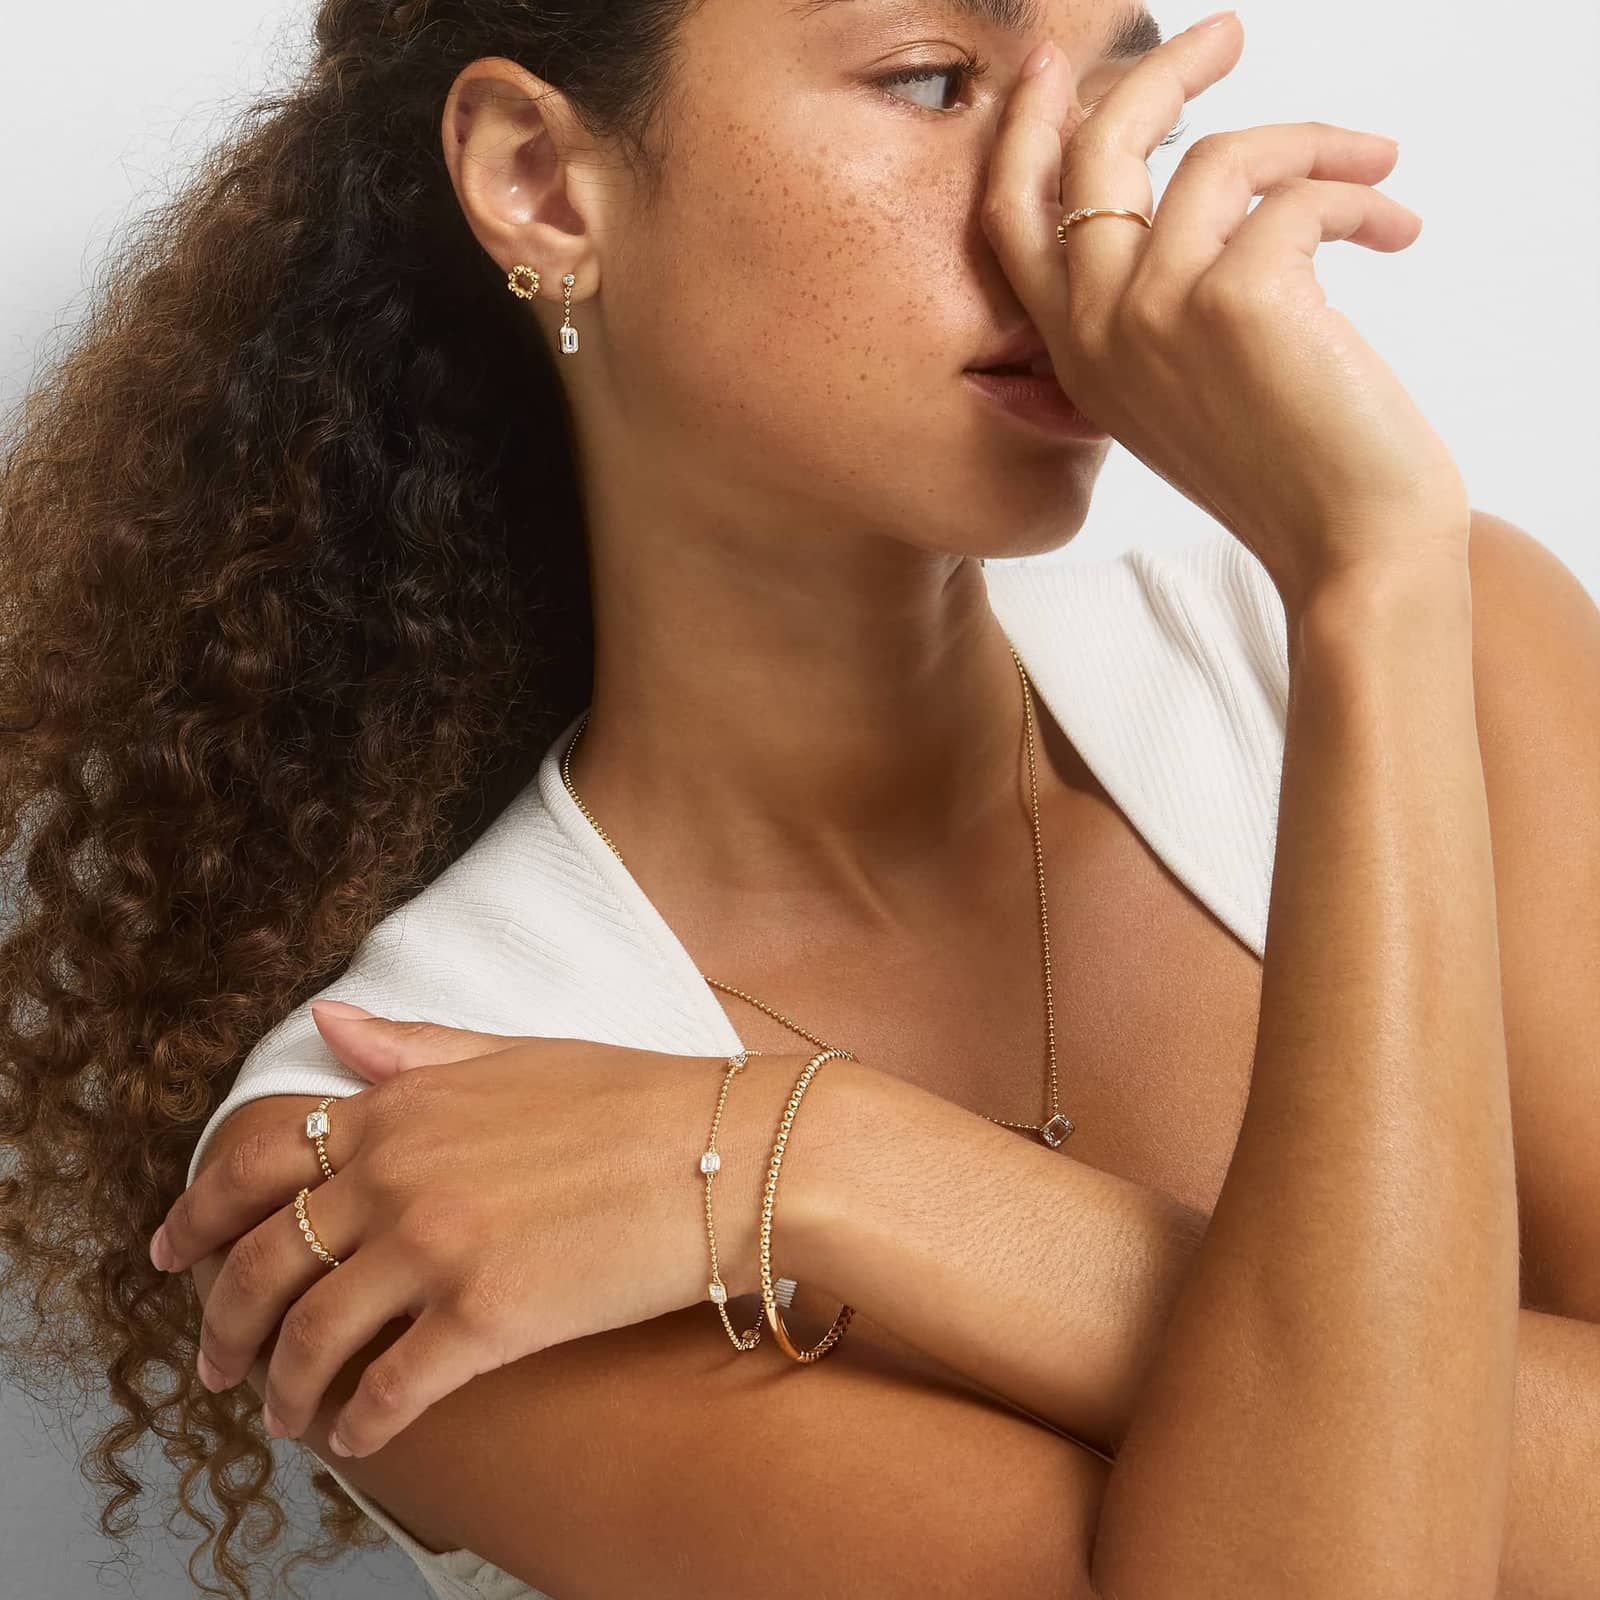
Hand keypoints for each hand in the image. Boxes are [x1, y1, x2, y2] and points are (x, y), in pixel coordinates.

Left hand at [152, 1006, 803, 1457]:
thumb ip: (414, 1047)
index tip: (172, 1255)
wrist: (732, 1150)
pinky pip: (389, 1389)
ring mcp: (439, 1247)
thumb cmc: (637, 1098)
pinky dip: (360, 1423)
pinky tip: (359, 1437)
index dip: (195, 1213)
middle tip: (215, 1364)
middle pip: (264, 1260)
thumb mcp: (516, 1053)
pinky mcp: (487, 1319)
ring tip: (284, 1417)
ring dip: (282, 1390)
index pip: (256, 1158)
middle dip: (222, 1323)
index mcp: (404, 1105)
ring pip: (310, 1336)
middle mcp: (402, 1173)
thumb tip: (328, 1025)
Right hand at [983, 12, 1470, 615]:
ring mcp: (1155, 315)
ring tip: (1373, 167)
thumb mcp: (1181, 391)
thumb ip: (1148, 310)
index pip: (1014, 217)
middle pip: (1094, 153)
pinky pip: (1295, 196)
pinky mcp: (1234, 301)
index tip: (1052, 65)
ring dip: (1312, 143)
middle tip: (1226, 35)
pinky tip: (1392, 227)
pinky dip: (1356, 196)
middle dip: (1159, 73)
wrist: (1348, 546)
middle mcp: (1096, 332)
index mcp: (1075, 354)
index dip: (1027, 129)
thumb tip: (1184, 188)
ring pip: (1217, 157)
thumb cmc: (1284, 471)